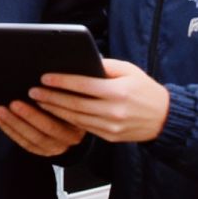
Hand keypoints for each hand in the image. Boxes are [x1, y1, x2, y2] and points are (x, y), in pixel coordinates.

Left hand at [0, 98, 84, 156]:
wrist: (72, 124)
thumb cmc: (70, 103)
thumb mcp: (74, 98)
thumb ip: (65, 92)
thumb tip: (51, 76)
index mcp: (78, 125)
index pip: (64, 116)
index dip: (48, 105)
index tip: (32, 92)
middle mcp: (68, 139)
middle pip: (45, 130)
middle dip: (27, 116)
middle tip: (12, 103)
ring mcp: (54, 148)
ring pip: (31, 139)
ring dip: (13, 124)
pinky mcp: (41, 151)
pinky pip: (23, 143)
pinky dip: (9, 131)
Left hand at [30, 58, 170, 143]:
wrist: (163, 118)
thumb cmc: (145, 90)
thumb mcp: (129, 70)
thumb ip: (105, 66)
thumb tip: (80, 62)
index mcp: (118, 92)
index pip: (84, 85)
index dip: (62, 81)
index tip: (45, 77)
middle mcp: (114, 111)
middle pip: (75, 104)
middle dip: (52, 98)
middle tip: (34, 92)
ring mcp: (111, 127)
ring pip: (77, 119)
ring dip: (55, 111)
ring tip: (39, 102)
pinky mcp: (109, 137)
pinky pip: (84, 128)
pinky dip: (68, 121)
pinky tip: (56, 113)